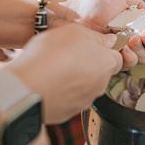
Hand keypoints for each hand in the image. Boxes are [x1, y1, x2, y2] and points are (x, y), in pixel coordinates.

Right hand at [7, 23, 122, 123]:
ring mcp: (84, 101)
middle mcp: (100, 85)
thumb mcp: (75, 32)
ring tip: (55, 67)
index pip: (118, 58)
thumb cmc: (50, 55)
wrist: (26, 86)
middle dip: (90, 64)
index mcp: (106, 64)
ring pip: (86, 86)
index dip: (107, 51)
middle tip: (70, 54)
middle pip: (101, 72)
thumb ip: (96, 37)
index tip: (94, 46)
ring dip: (76, 77)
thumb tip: (109, 41)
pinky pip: (70, 99)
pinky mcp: (68, 112)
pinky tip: (49, 82)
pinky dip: (63, 91)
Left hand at [57, 0, 144, 71]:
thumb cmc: (96, 5)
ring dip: (141, 48)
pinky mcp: (113, 58)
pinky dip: (130, 57)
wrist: (79, 15)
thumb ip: (139, 5)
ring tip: (132, 39)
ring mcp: (123, 49)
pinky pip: (128, 64)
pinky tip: (124, 47)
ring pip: (143, 57)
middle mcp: (132, 38)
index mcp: (136, 24)